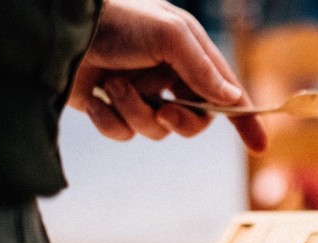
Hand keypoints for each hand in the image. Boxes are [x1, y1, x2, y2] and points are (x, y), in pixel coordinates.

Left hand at [68, 0, 266, 151]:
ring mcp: (138, 93)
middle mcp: (167, 75)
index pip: (226, 92)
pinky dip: (108, 119)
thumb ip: (203, 69)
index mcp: (188, 55)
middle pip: (194, 120)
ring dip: (134, 112)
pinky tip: (94, 97)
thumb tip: (232, 99)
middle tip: (164, 110)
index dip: (244, 119)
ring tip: (113, 86)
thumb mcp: (169, 36)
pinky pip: (123, 133)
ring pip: (155, 129)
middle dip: (180, 120)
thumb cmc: (117, 22)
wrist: (58, 30)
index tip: (258, 146)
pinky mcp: (110, 107)